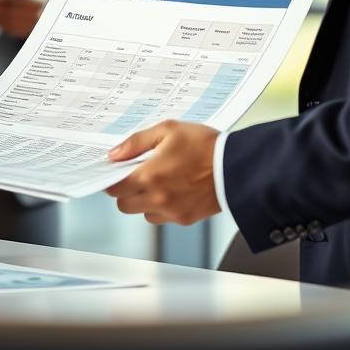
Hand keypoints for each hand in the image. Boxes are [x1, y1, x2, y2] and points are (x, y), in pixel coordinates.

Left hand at [105, 121, 219, 225]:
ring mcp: (172, 212)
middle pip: (124, 206)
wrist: (237, 166)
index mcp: (149, 177)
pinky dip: (162, 208)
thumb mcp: (168, 130)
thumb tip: (115, 154)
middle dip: (126, 192)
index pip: (114, 189)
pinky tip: (173, 191)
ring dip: (144, 202)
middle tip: (137, 176)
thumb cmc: (205, 146)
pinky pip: (163, 218)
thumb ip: (136, 143)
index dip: (112, 180)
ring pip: (143, 214)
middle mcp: (157, 199)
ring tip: (158, 183)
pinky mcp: (186, 219)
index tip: (117, 173)